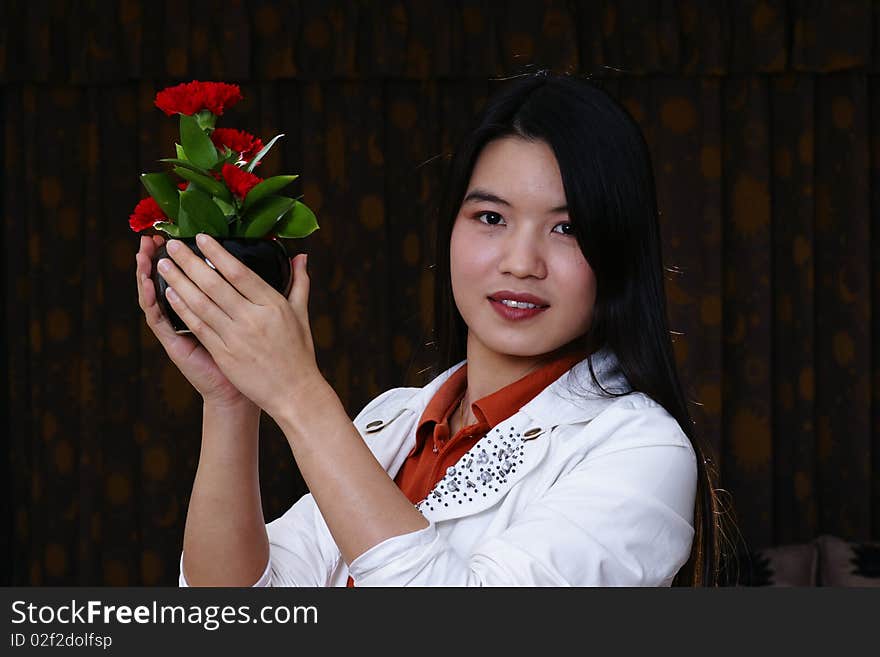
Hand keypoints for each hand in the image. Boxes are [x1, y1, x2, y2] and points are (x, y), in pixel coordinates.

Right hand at [135, 235, 254, 409]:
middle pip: (169, 279)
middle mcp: (189, 313)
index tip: (180, 232)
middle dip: (160, 256)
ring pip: (157, 295)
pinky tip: (149, 286)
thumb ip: (268, 289)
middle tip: (152, 236)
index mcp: (207, 305)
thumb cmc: (251, 354)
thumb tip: (298, 257)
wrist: (239, 390)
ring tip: (143, 254)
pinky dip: (152, 302)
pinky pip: (158, 320)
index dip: (185, 254)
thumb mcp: (260, 316)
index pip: (191, 274)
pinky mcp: (174, 342)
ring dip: (147, 274)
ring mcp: (178, 327)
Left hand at [156, 233, 322, 420]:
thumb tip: (300, 257)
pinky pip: (199, 326)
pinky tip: (169, 294)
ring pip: (201, 303)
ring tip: (164, 264)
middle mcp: (253, 318)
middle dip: (190, 262)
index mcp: (273, 305)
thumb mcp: (302, 314)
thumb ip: (299, 283)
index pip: (240, 272)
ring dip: (179, 281)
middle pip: (215, 284)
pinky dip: (183, 308)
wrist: (295, 393)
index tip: (201, 238)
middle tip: (173, 245)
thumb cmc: (299, 353)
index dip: (218, 253)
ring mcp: (237, 337)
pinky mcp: (225, 354)